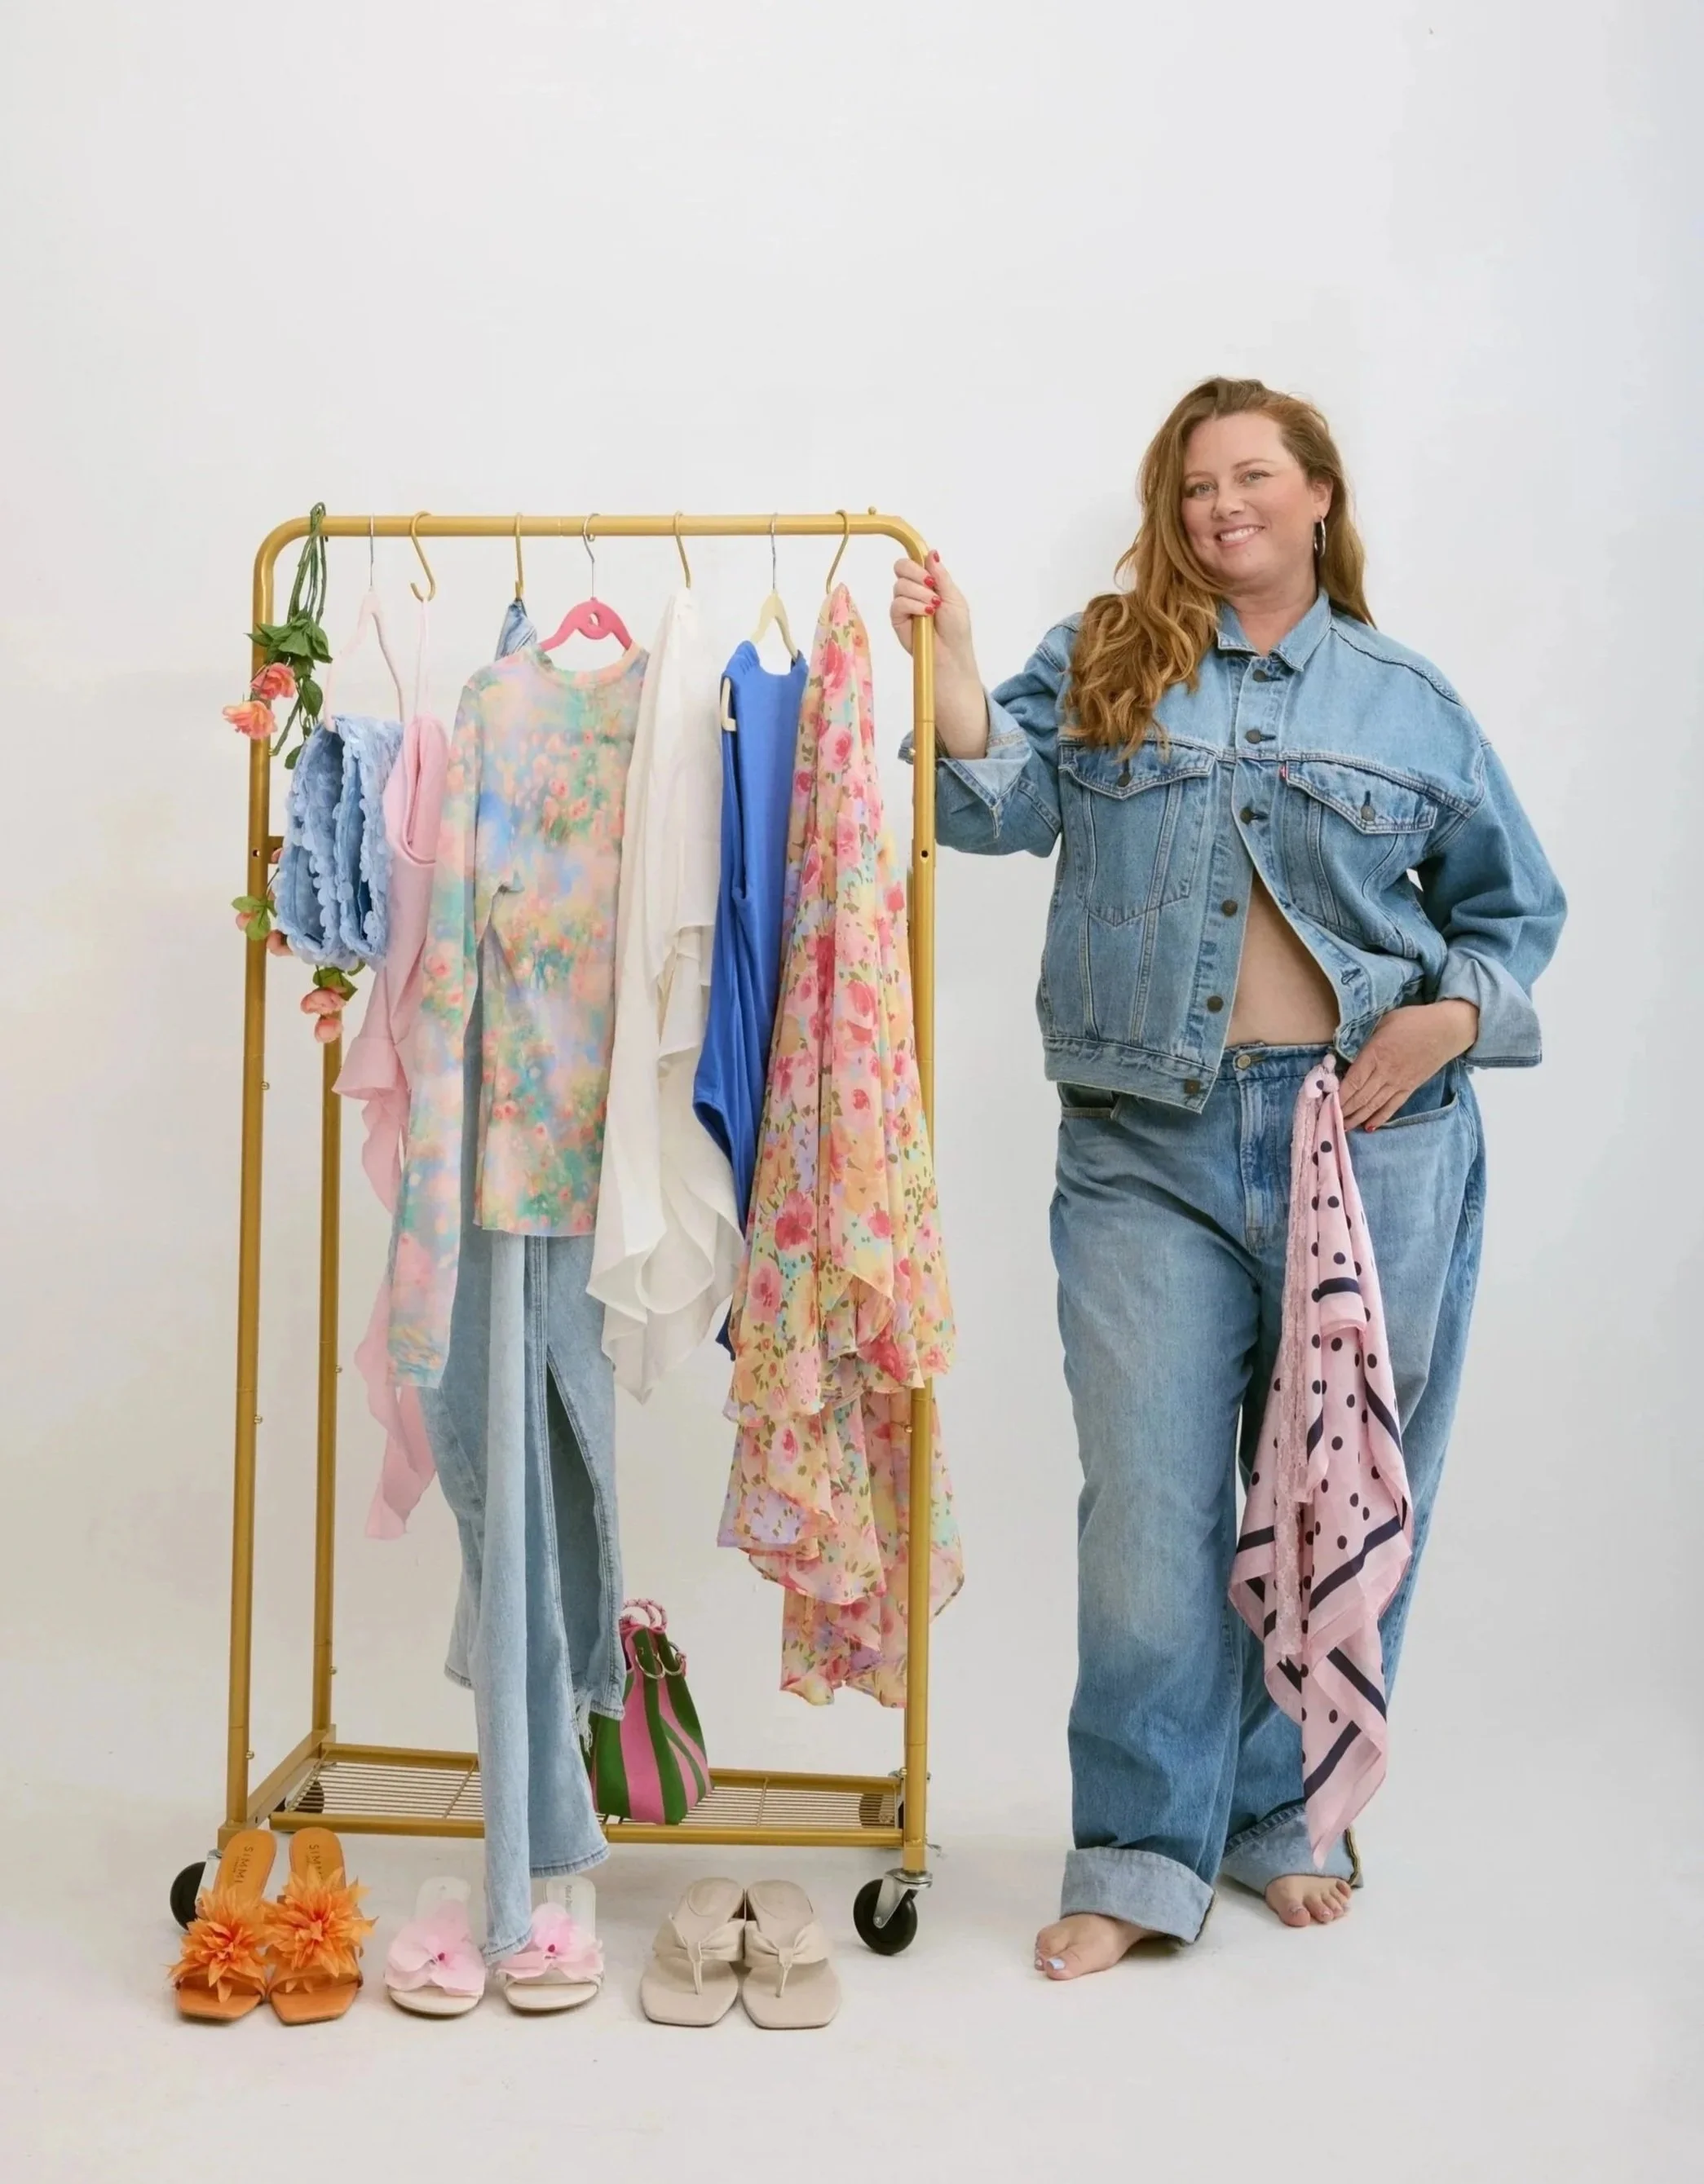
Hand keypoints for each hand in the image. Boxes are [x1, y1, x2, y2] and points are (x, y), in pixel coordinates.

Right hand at [890, 554, 989, 756]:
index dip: (918, 561)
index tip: (930, 572)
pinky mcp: (897, 619)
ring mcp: (903, 605)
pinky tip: (925, 614)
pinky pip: (897, 603)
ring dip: (919, 594)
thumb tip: (931, 552)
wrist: (951, 655)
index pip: (914, 561)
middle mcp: (913, 591)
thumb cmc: (956, 629)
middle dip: (916, 573)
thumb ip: (941, 576)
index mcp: (928, 583)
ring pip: (900, 585)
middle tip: (931, 587)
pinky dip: (912, 605)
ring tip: (933, 608)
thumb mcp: (954, 597)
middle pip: (901, 566)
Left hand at [1337, 1000, 1477, 1130]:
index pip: (1353, 1081)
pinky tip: (1369, 1126)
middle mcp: (1386, 1073)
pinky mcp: (1409, 1088)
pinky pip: (1392, 1107)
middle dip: (1343, 1111)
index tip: (1325, 1104)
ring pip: (1374, 1106)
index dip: (1339, 1096)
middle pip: (1361, 1098)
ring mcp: (1399, 1083)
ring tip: (1342, 1127)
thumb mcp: (1383, 1022)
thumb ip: (1366, 1039)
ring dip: (1357, 1118)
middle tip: (1327, 1119)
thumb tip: (1349, 1051)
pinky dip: (1379, 1118)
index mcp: (1376, 1054)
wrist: (1446, 1029)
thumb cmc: (1413, 1020)